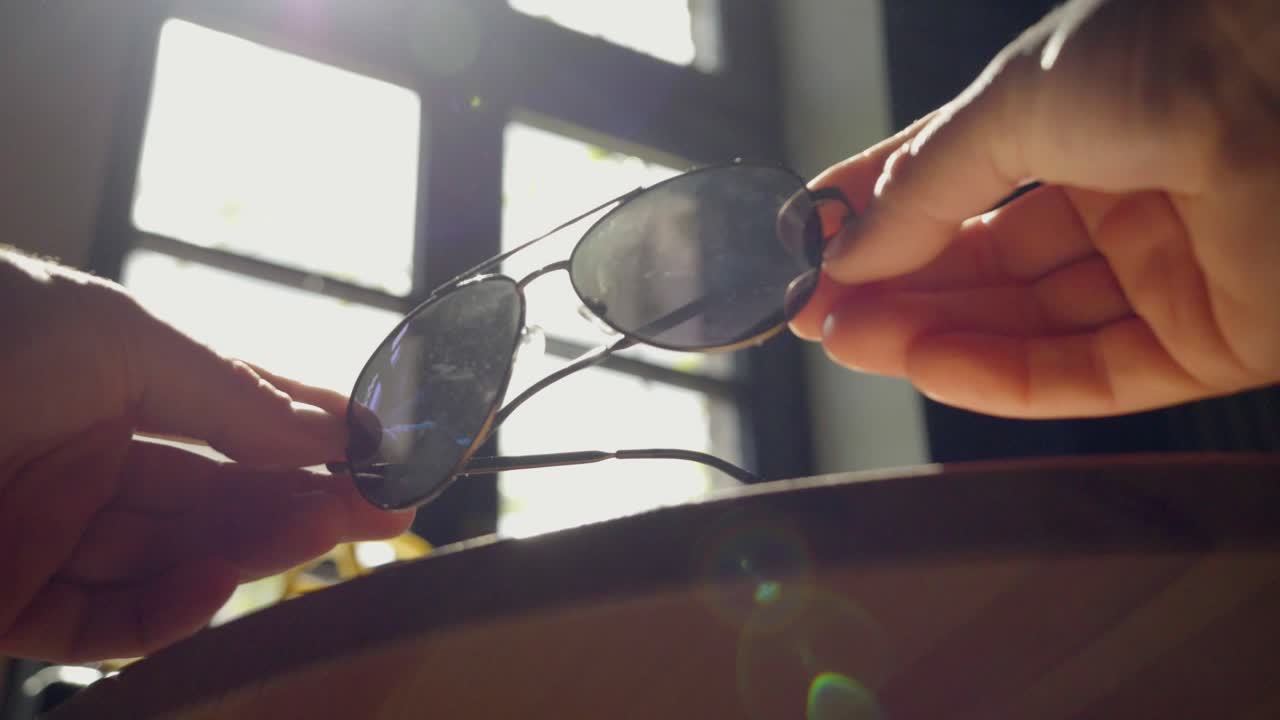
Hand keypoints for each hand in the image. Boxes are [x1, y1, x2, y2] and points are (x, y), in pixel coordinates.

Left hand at [0, 249, 411, 661]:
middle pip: (217, 494)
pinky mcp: (7, 604)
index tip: (385, 452)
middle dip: (302, 499)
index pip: (234, 417)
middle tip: (381, 508)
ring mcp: (48, 531)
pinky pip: (105, 624)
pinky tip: (216, 579)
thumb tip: (327, 429)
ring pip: (175, 559)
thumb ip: (227, 396)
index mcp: (109, 380)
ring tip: (319, 532)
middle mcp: (85, 457)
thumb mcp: (118, 340)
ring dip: (253, 550)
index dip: (312, 436)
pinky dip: (167, 612)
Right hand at [792, 0, 1279, 417]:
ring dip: (931, 337)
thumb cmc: (1176, 52)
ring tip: (850, 340)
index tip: (807, 248)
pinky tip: (928, 365)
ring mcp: (1165, 273)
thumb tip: (848, 250)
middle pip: (984, 267)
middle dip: (895, 288)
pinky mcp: (1208, 343)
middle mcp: (1121, 198)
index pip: (955, 186)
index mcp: (1080, 121)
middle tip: (818, 311)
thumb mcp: (1012, 104)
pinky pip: (1087, 375)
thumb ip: (926, 189)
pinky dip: (1001, 379)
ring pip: (1027, 327)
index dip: (877, 217)